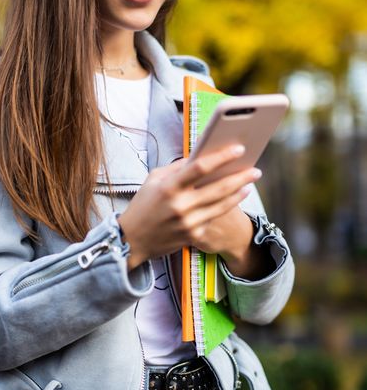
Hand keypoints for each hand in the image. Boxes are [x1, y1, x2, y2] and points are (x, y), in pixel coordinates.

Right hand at [118, 145, 260, 270]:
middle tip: (255, 170)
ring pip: (222, 205)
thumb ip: (177, 168)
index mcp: (169, 187)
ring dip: (239, 193)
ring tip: (249, 183)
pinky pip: (213, 218)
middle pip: (219, 188)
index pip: (200, 167)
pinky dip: (225, 207)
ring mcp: (188, 222)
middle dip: (241, 177)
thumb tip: (200, 156)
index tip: (238, 149)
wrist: (132, 240)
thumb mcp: (154, 180)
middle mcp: (180, 205)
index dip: (221, 157)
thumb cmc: (143, 205)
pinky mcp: (193, 236)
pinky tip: (234, 199)